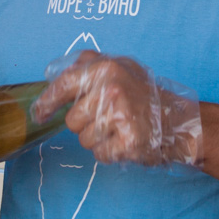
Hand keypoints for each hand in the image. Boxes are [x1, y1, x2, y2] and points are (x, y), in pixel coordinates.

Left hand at [33, 51, 203, 166]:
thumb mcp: (118, 66)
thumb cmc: (144, 94)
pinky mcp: (128, 142)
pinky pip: (100, 154)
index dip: (46, 102)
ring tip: (118, 128)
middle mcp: (110, 90)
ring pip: (84, 140)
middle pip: (71, 120)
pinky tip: (124, 141)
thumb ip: (87, 64)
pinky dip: (109, 152)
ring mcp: (120, 117)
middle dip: (84, 124)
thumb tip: (52, 73)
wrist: (179, 119)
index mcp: (105, 69)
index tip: (39, 114)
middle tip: (107, 117)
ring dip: (97, 139)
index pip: (63, 85)